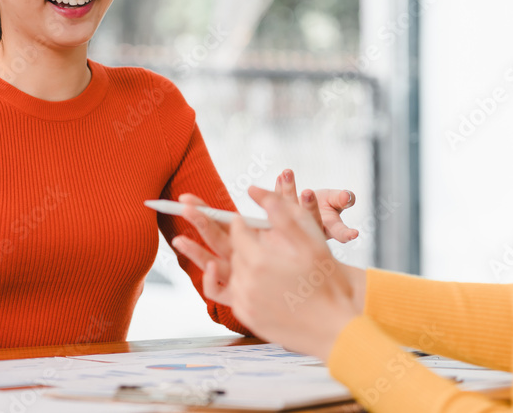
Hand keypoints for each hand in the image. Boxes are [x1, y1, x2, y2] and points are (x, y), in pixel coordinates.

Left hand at [171, 169, 358, 306]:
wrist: (333, 323)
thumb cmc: (325, 278)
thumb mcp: (309, 238)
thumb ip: (279, 210)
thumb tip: (253, 188)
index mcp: (260, 256)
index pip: (238, 229)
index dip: (235, 219)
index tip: (234, 213)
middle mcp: (247, 278)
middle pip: (220, 244)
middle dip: (203, 221)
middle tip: (185, 203)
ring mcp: (243, 298)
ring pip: (215, 268)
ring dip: (197, 251)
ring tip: (179, 238)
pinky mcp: (244, 313)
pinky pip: (220, 293)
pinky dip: (212, 279)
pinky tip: (206, 268)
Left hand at [272, 170, 358, 242]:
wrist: (307, 205)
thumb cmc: (327, 204)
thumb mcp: (336, 200)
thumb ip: (342, 198)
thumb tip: (347, 196)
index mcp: (331, 229)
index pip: (340, 233)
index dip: (346, 233)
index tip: (354, 233)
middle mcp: (313, 229)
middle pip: (312, 219)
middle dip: (310, 205)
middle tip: (308, 192)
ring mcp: (295, 224)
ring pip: (293, 207)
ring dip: (289, 190)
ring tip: (287, 174)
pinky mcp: (280, 217)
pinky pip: (280, 202)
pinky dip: (279, 188)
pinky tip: (279, 177)